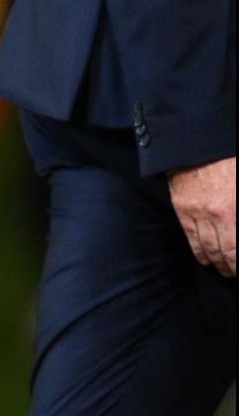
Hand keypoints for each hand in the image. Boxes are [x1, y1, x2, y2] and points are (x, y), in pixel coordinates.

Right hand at [168, 157, 235, 277]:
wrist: (198, 143)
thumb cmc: (230, 161)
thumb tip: (238, 225)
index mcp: (236, 210)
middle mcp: (219, 215)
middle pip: (228, 252)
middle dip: (233, 267)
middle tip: (235, 273)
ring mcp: (198, 212)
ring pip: (209, 247)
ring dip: (218, 263)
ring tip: (223, 270)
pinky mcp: (182, 207)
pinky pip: (191, 236)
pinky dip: (198, 252)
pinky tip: (204, 259)